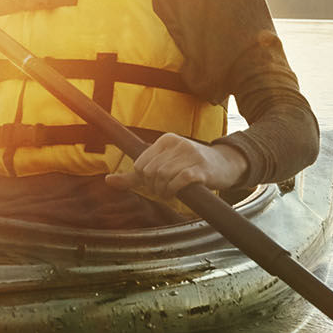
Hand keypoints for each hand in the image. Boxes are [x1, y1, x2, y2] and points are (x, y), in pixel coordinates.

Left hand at [104, 133, 247, 199]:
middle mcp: (176, 143)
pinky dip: (175, 191)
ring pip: (162, 178)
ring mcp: (190, 154)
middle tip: (164, 191)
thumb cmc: (190, 166)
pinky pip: (178, 182)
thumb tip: (107, 180)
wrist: (225, 165)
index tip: (154, 184)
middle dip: (154, 187)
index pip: (140, 165)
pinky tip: (179, 192)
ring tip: (171, 192)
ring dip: (164, 192)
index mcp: (165, 140)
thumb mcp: (162, 166)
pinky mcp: (200, 168)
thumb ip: (134, 175)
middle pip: (150, 172)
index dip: (144, 180)